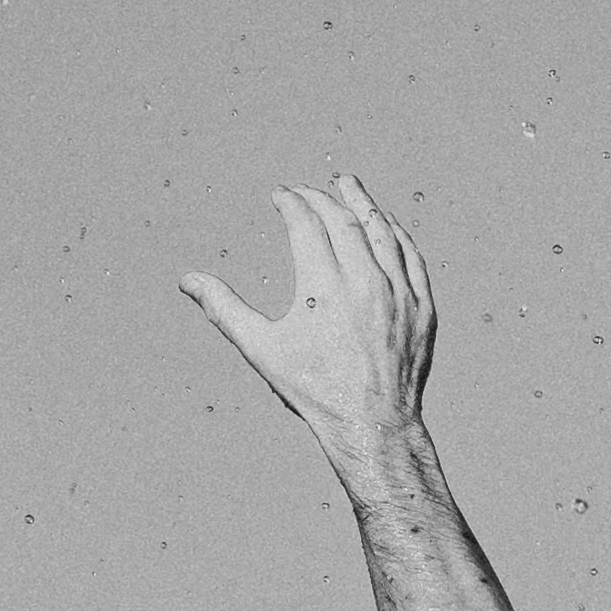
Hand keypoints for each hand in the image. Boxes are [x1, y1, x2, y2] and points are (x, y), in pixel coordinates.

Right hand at [179, 175, 434, 460]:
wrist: (372, 425)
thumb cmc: (313, 390)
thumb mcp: (262, 350)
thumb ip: (224, 309)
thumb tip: (188, 280)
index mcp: (324, 287)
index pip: (306, 224)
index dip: (291, 203)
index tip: (280, 195)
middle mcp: (365, 282)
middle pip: (344, 220)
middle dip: (322, 197)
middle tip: (307, 189)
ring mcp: (399, 293)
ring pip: (382, 231)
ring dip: (363, 202)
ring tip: (347, 184)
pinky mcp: (422, 307)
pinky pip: (410, 256)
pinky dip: (395, 233)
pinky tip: (384, 223)